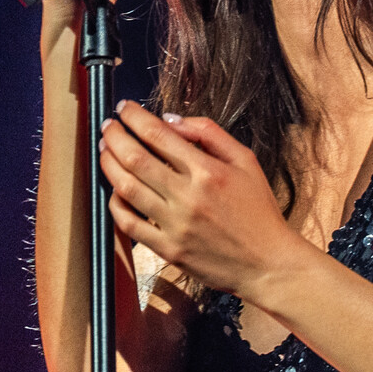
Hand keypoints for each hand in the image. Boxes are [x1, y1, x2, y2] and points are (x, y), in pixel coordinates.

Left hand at [98, 102, 309, 299]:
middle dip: (114, 136)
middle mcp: (188, 196)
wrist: (268, 263)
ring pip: (127, 188)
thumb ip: (210, 134)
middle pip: (135, 157)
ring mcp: (175, 225)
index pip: (158, 134)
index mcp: (208, 171)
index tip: (124, 108)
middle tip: (107, 126)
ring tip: (104, 151)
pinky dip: (116, 205)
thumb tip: (170, 120)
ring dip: (109, 165)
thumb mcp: (246, 161)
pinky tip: (115, 190)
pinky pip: (130, 225)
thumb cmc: (259, 212)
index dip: (134, 116)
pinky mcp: (168, 250)